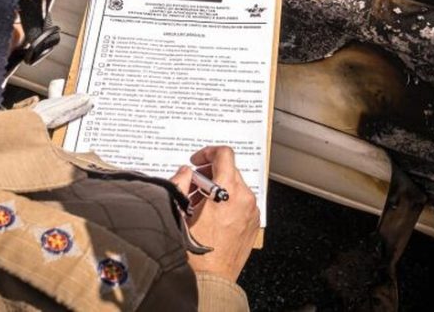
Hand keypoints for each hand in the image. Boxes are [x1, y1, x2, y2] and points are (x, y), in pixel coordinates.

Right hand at [170, 146, 259, 282]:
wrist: (211, 281)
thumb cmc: (195, 253)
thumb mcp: (179, 213)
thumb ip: (180, 184)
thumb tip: (185, 172)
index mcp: (228, 191)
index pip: (224, 154)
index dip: (208, 152)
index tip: (197, 161)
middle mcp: (244, 198)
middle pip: (230, 170)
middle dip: (210, 173)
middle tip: (193, 185)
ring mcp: (251, 212)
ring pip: (236, 187)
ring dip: (219, 188)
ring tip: (200, 204)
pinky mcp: (253, 224)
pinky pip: (242, 202)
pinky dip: (228, 201)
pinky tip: (212, 215)